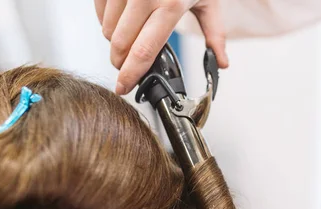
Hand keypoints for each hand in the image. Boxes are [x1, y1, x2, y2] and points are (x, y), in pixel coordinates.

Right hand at [94, 0, 228, 94]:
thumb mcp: (208, 0)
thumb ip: (215, 33)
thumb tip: (221, 63)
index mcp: (170, 5)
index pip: (144, 51)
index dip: (131, 74)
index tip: (123, 87)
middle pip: (120, 44)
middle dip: (120, 61)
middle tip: (127, 66)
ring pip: (107, 28)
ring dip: (114, 40)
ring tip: (129, 38)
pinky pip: (99, 9)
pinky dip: (107, 20)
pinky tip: (121, 19)